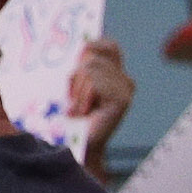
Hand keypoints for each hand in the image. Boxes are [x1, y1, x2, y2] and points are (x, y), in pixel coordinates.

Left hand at [64, 38, 133, 161]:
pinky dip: (81, 98)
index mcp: (116, 74)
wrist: (79, 147)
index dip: (93, 45)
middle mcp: (125, 80)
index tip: (77, 56)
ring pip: (89, 69)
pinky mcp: (122, 100)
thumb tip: (66, 44)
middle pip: (92, 56)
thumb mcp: (72, 87)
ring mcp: (125, 89)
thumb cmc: (71, 117)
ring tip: (77, 109)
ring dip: (75, 90)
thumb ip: (76, 67)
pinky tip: (83, 113)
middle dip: (74, 75)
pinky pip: (93, 82)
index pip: (109, 46)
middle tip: (72, 97)